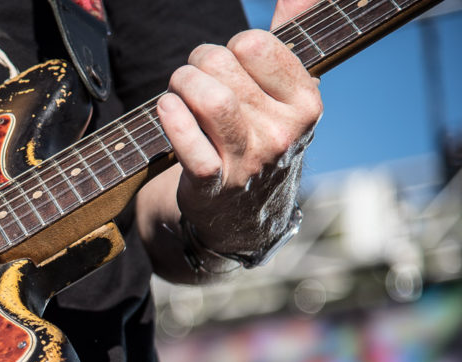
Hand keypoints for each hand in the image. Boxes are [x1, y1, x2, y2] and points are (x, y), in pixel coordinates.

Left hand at [156, 0, 322, 254]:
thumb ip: (290, 37)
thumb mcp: (286, 94)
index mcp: (305, 103)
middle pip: (224, 67)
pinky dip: (170, 118)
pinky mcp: (214, 186)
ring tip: (177, 90)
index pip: (257, 45)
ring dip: (181, 84)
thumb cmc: (260, 139)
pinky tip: (166, 110)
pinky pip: (189, 144)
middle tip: (191, 76)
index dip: (229, 47)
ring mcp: (249, 161)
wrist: (248, 214)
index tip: (225, 64)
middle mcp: (283, 133)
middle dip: (197, 62)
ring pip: (210, 100)